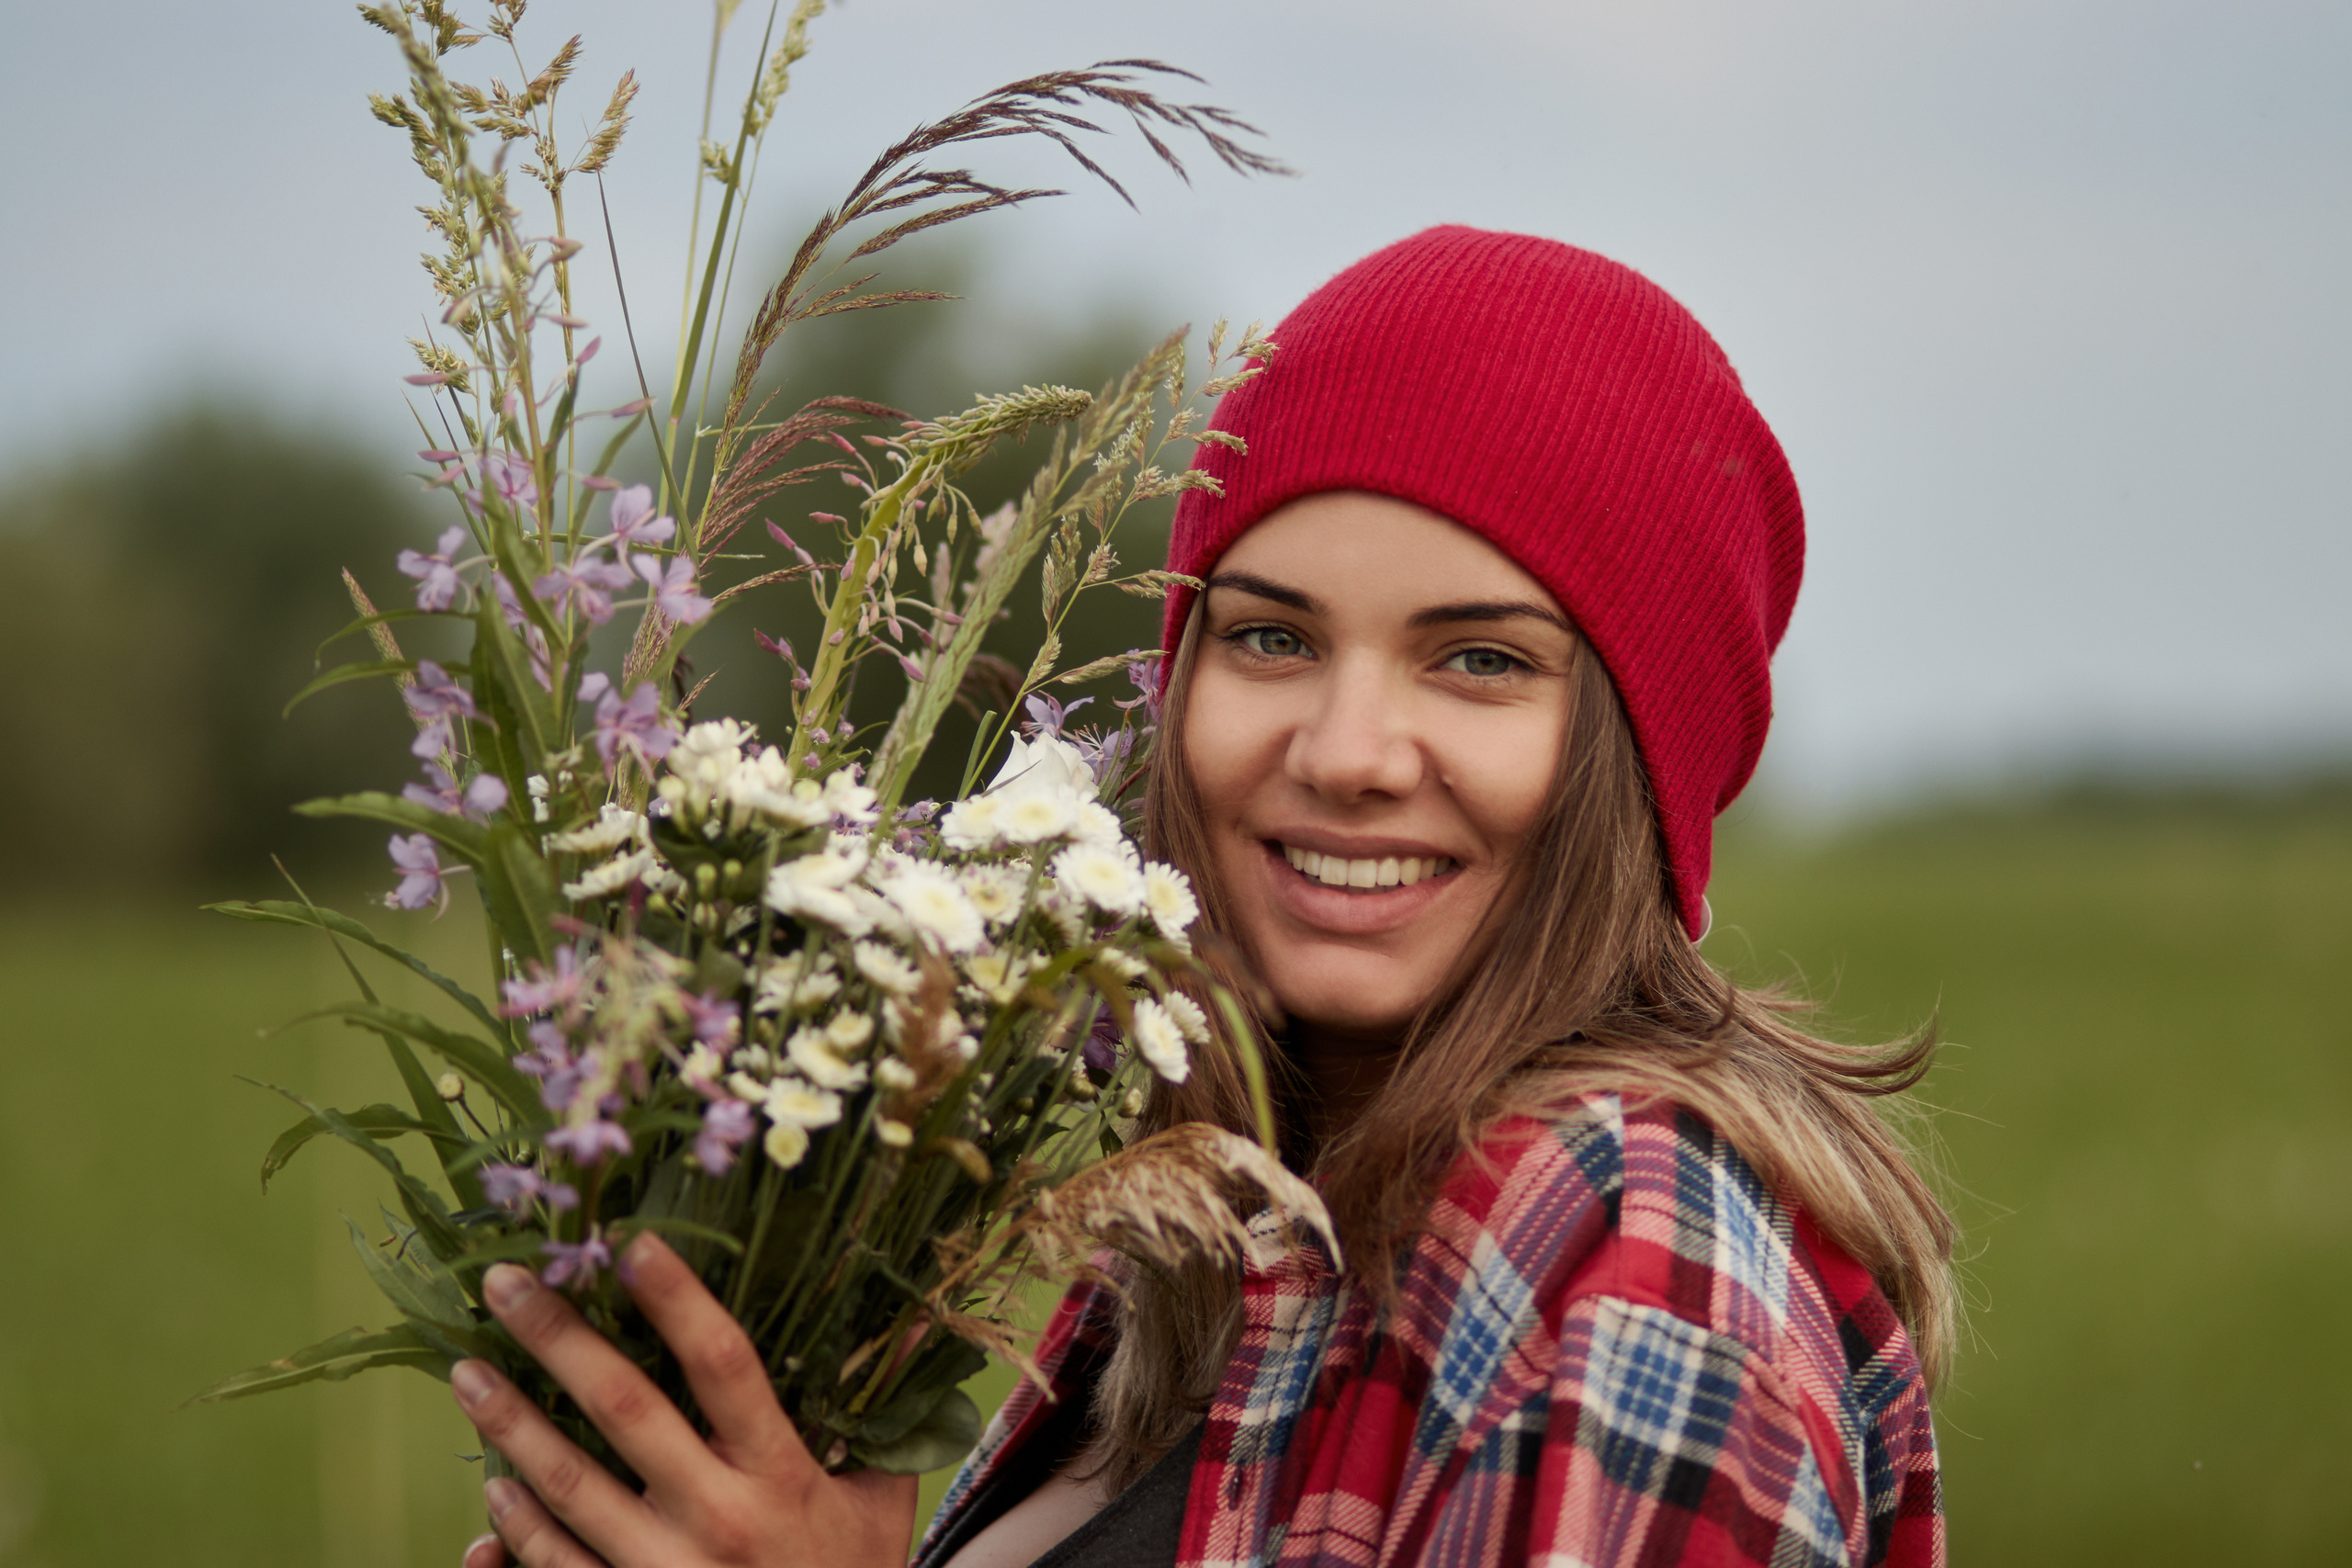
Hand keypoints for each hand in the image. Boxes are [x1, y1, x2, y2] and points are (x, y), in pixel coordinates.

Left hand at [452, 1234, 917, 1567]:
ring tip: (466, 1372)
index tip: (633, 1244)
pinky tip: (489, 1488)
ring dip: (510, 1424)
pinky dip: (515, 1531)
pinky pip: (557, 1566)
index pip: (724, 1366)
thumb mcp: (883, 1498)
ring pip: (569, 1487)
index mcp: (782, 1476)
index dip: (677, 1300)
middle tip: (505, 1283)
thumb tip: (912, 1319)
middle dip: (559, 1339)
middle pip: (625, 1411)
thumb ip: (886, 1414)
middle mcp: (718, 1518)